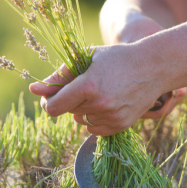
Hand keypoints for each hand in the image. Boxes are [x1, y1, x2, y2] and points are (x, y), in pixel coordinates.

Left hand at [29, 44, 182, 135]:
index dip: (48, 102)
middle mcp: (99, 104)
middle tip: (84, 85)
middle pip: (68, 112)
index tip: (50, 96)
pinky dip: (95, 119)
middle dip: (69, 100)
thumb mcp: (86, 59)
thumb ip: (60, 75)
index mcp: (88, 86)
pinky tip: (107, 103)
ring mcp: (111, 117)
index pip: (53, 107)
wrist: (152, 67)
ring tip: (99, 92)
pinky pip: (95, 129)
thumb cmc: (116, 58)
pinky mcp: (121, 125)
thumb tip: (34, 89)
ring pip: (81, 120)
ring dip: (83, 109)